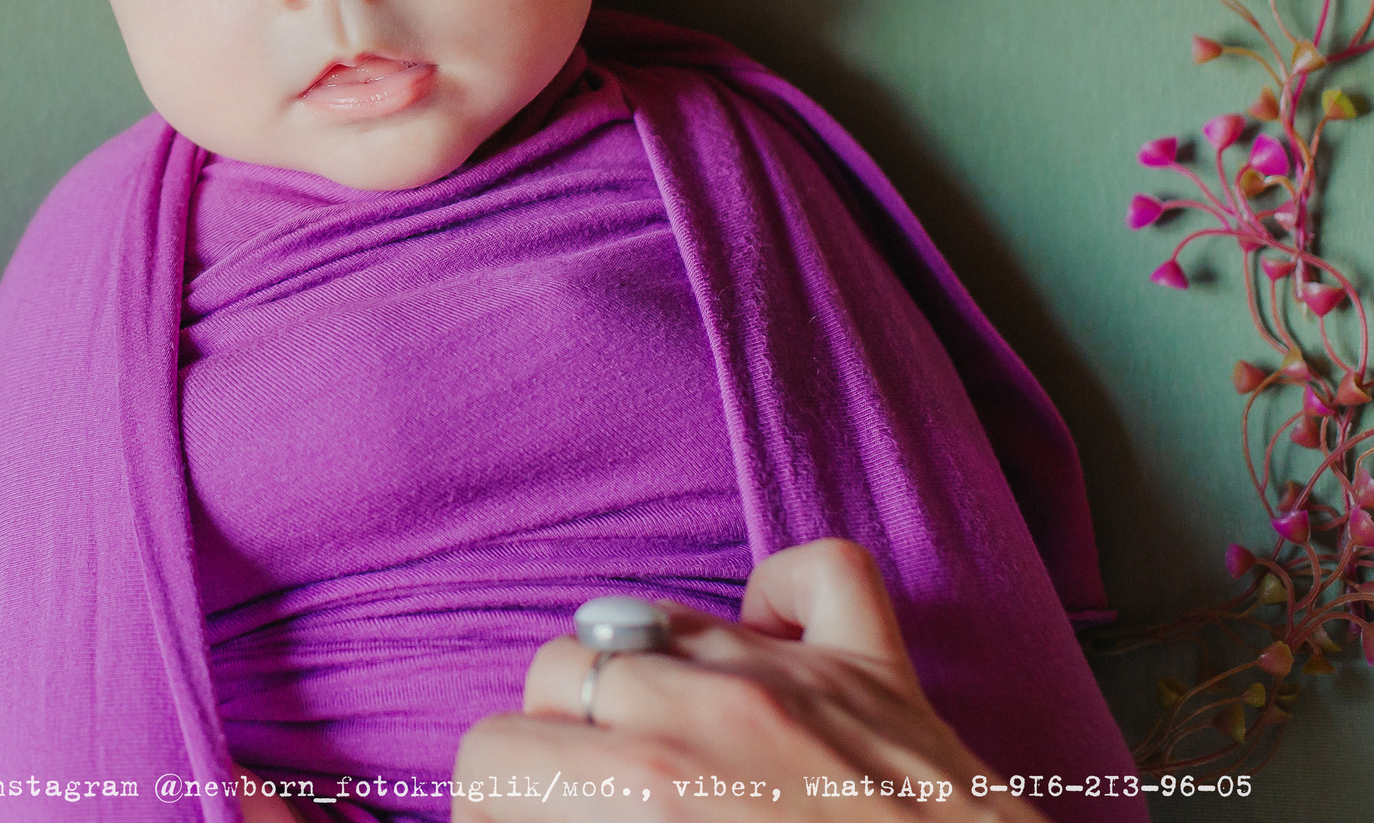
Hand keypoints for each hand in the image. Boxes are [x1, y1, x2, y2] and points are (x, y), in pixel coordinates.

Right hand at [451, 539, 1043, 820]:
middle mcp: (710, 712)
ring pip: (656, 619)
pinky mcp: (882, 674)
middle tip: (602, 807)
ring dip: (651, 684)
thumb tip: (527, 812)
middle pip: (560, 671)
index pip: (491, 756)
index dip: (500, 807)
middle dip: (566, 747)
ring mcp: (801, 678)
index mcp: (642, 793)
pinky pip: (816, 575)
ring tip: (679, 761)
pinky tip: (766, 661)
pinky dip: (781, 605)